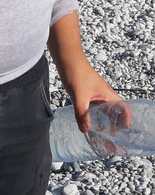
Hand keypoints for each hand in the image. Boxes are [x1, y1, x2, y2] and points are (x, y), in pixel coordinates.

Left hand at [47, 12, 129, 133]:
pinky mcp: (88, 91)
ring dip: (105, 119)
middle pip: (115, 110)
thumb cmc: (76, 73)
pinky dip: (95, 114)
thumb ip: (82, 113)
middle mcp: (104, 93)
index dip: (127, 118)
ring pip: (105, 108)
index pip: (124, 107)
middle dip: (116, 122)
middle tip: (112, 135)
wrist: (67, 58)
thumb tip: (85, 130)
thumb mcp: (79, 96)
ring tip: (102, 132)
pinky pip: (95, 105)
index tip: (124, 129)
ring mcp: (96, 92)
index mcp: (107, 93)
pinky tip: (88, 120)